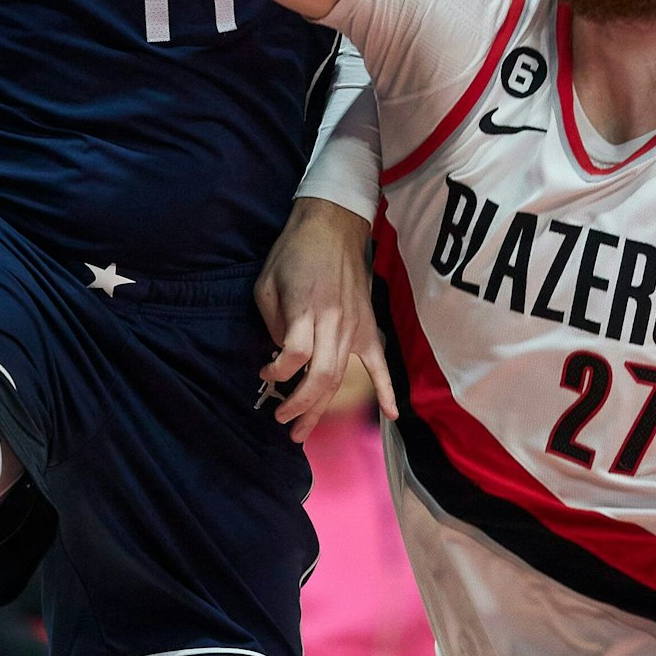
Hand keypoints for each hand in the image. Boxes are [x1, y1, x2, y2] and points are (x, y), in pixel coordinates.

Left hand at [254, 197, 397, 441]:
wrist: (332, 226)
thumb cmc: (293, 253)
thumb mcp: (266, 283)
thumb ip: (274, 322)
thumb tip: (281, 352)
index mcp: (305, 309)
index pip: (294, 355)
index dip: (277, 372)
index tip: (264, 374)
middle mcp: (333, 322)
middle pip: (320, 376)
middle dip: (300, 405)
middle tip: (282, 421)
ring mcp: (355, 327)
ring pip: (341, 377)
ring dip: (322, 407)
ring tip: (302, 430)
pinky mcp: (368, 326)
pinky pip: (380, 363)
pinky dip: (387, 389)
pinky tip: (391, 415)